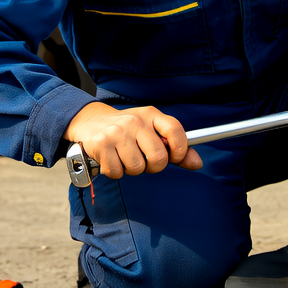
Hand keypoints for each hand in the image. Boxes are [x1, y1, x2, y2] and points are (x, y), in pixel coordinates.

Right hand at [64, 102, 202, 178]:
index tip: (175, 157)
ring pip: (137, 168)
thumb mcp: (151, 131)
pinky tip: (112, 159)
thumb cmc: (127, 130)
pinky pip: (117, 172)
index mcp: (150, 114)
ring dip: (132, 170)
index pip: (175, 130)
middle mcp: (135, 121)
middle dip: (153, 166)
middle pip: (158, 157)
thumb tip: (196, 163)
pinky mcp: (101, 144)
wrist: (90, 122)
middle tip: (144, 160)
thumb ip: (174, 147)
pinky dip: (115, 171)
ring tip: (125, 157)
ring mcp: (117, 132)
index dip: (180, 149)